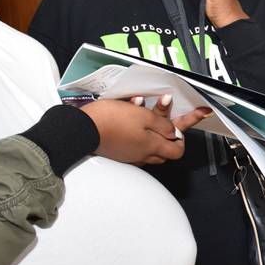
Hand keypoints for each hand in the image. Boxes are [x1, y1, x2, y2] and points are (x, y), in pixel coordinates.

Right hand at [82, 95, 198, 164]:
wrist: (81, 129)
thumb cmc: (111, 121)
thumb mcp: (144, 116)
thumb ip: (163, 126)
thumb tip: (175, 134)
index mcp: (152, 147)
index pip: (178, 151)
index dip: (182, 138)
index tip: (179, 124)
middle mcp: (142, 155)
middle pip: (164, 149)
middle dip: (168, 132)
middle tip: (164, 114)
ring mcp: (130, 155)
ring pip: (149, 145)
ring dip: (151, 128)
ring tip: (145, 110)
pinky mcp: (118, 151)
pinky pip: (134, 143)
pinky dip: (137, 131)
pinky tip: (131, 116)